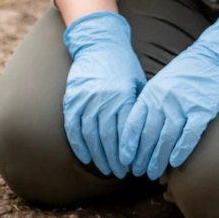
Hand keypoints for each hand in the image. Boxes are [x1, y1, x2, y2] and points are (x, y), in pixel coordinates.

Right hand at [63, 10, 146, 178]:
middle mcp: (102, 100)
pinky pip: (73, 128)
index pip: (125, 132)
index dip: (128, 152)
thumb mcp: (138, 84)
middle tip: (120, 173)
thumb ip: (139, 109)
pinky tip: (86, 157)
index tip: (133, 166)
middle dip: (114, 160)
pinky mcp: (71, 99)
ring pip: (90, 136)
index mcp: (122, 96)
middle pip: (107, 138)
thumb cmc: (124, 65)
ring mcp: (84, 100)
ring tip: (106, 169)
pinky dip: (79, 145)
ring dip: (98, 156)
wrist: (99, 44)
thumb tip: (147, 137)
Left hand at [120, 13, 218, 179]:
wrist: (212, 57)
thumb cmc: (183, 75)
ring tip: (153, 174)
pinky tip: (174, 162)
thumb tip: (135, 133)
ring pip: (166, 138)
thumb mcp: (158, 86)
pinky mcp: (202, 110)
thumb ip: (147, 106)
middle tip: (138, 172)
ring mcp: (182, 106)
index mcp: (149, 96)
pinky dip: (181, 150)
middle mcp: (162, 102)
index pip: (132, 125)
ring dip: (158, 159)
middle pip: (148, 136)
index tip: (124, 160)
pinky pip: (189, 134)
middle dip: (141, 158)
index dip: (127, 145)